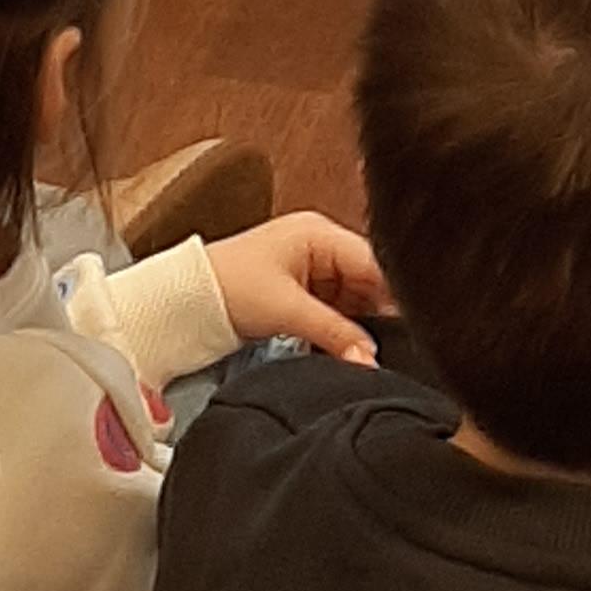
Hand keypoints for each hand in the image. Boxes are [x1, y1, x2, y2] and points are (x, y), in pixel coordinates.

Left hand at [204, 212, 391, 367]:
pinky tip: (344, 348)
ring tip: (363, 351)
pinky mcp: (300, 291)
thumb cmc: (227, 287)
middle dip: (375, 314)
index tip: (409, 327)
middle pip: (367, 280)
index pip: (374, 261)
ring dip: (356, 325)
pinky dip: (339, 329)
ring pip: (352, 298)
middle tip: (387, 347)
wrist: (181, 302)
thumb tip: (370, 358)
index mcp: (320, 232)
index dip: (393, 294)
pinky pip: (334, 309)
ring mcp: (310, 267)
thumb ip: (334, 333)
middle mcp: (320, 244)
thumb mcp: (287, 310)